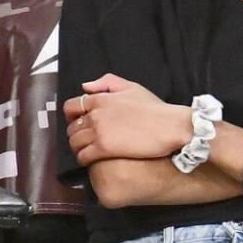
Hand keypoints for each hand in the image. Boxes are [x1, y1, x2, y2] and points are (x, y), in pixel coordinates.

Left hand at [63, 73, 191, 165]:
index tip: (79, 121)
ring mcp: (99, 132)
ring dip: (79, 147)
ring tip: (89, 150)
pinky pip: (82, 156)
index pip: (71, 107)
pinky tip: (93, 159)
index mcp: (101, 99)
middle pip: (71, 127)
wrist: (171, 127)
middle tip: (87, 138)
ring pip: (74, 143)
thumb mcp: (133, 87)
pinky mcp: (104, 149)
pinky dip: (84, 159)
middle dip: (76, 133)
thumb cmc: (156, 109)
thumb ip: (108, 82)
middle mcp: (96, 115)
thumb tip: (86, 87)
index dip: (72, 116)